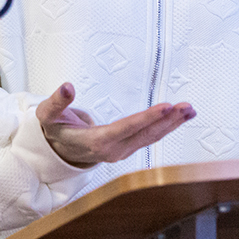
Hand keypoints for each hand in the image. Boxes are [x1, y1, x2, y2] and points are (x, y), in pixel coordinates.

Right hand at [35, 82, 195, 166]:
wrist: (59, 150)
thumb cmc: (56, 130)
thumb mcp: (48, 116)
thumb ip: (56, 101)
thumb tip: (67, 87)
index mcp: (95, 142)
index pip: (125, 129)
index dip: (146, 119)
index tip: (166, 107)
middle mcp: (113, 150)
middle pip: (144, 135)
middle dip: (167, 121)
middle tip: (186, 107)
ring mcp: (122, 151)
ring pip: (151, 138)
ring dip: (172, 124)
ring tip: (190, 110)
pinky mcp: (128, 148)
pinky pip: (151, 138)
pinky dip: (167, 127)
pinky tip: (181, 117)